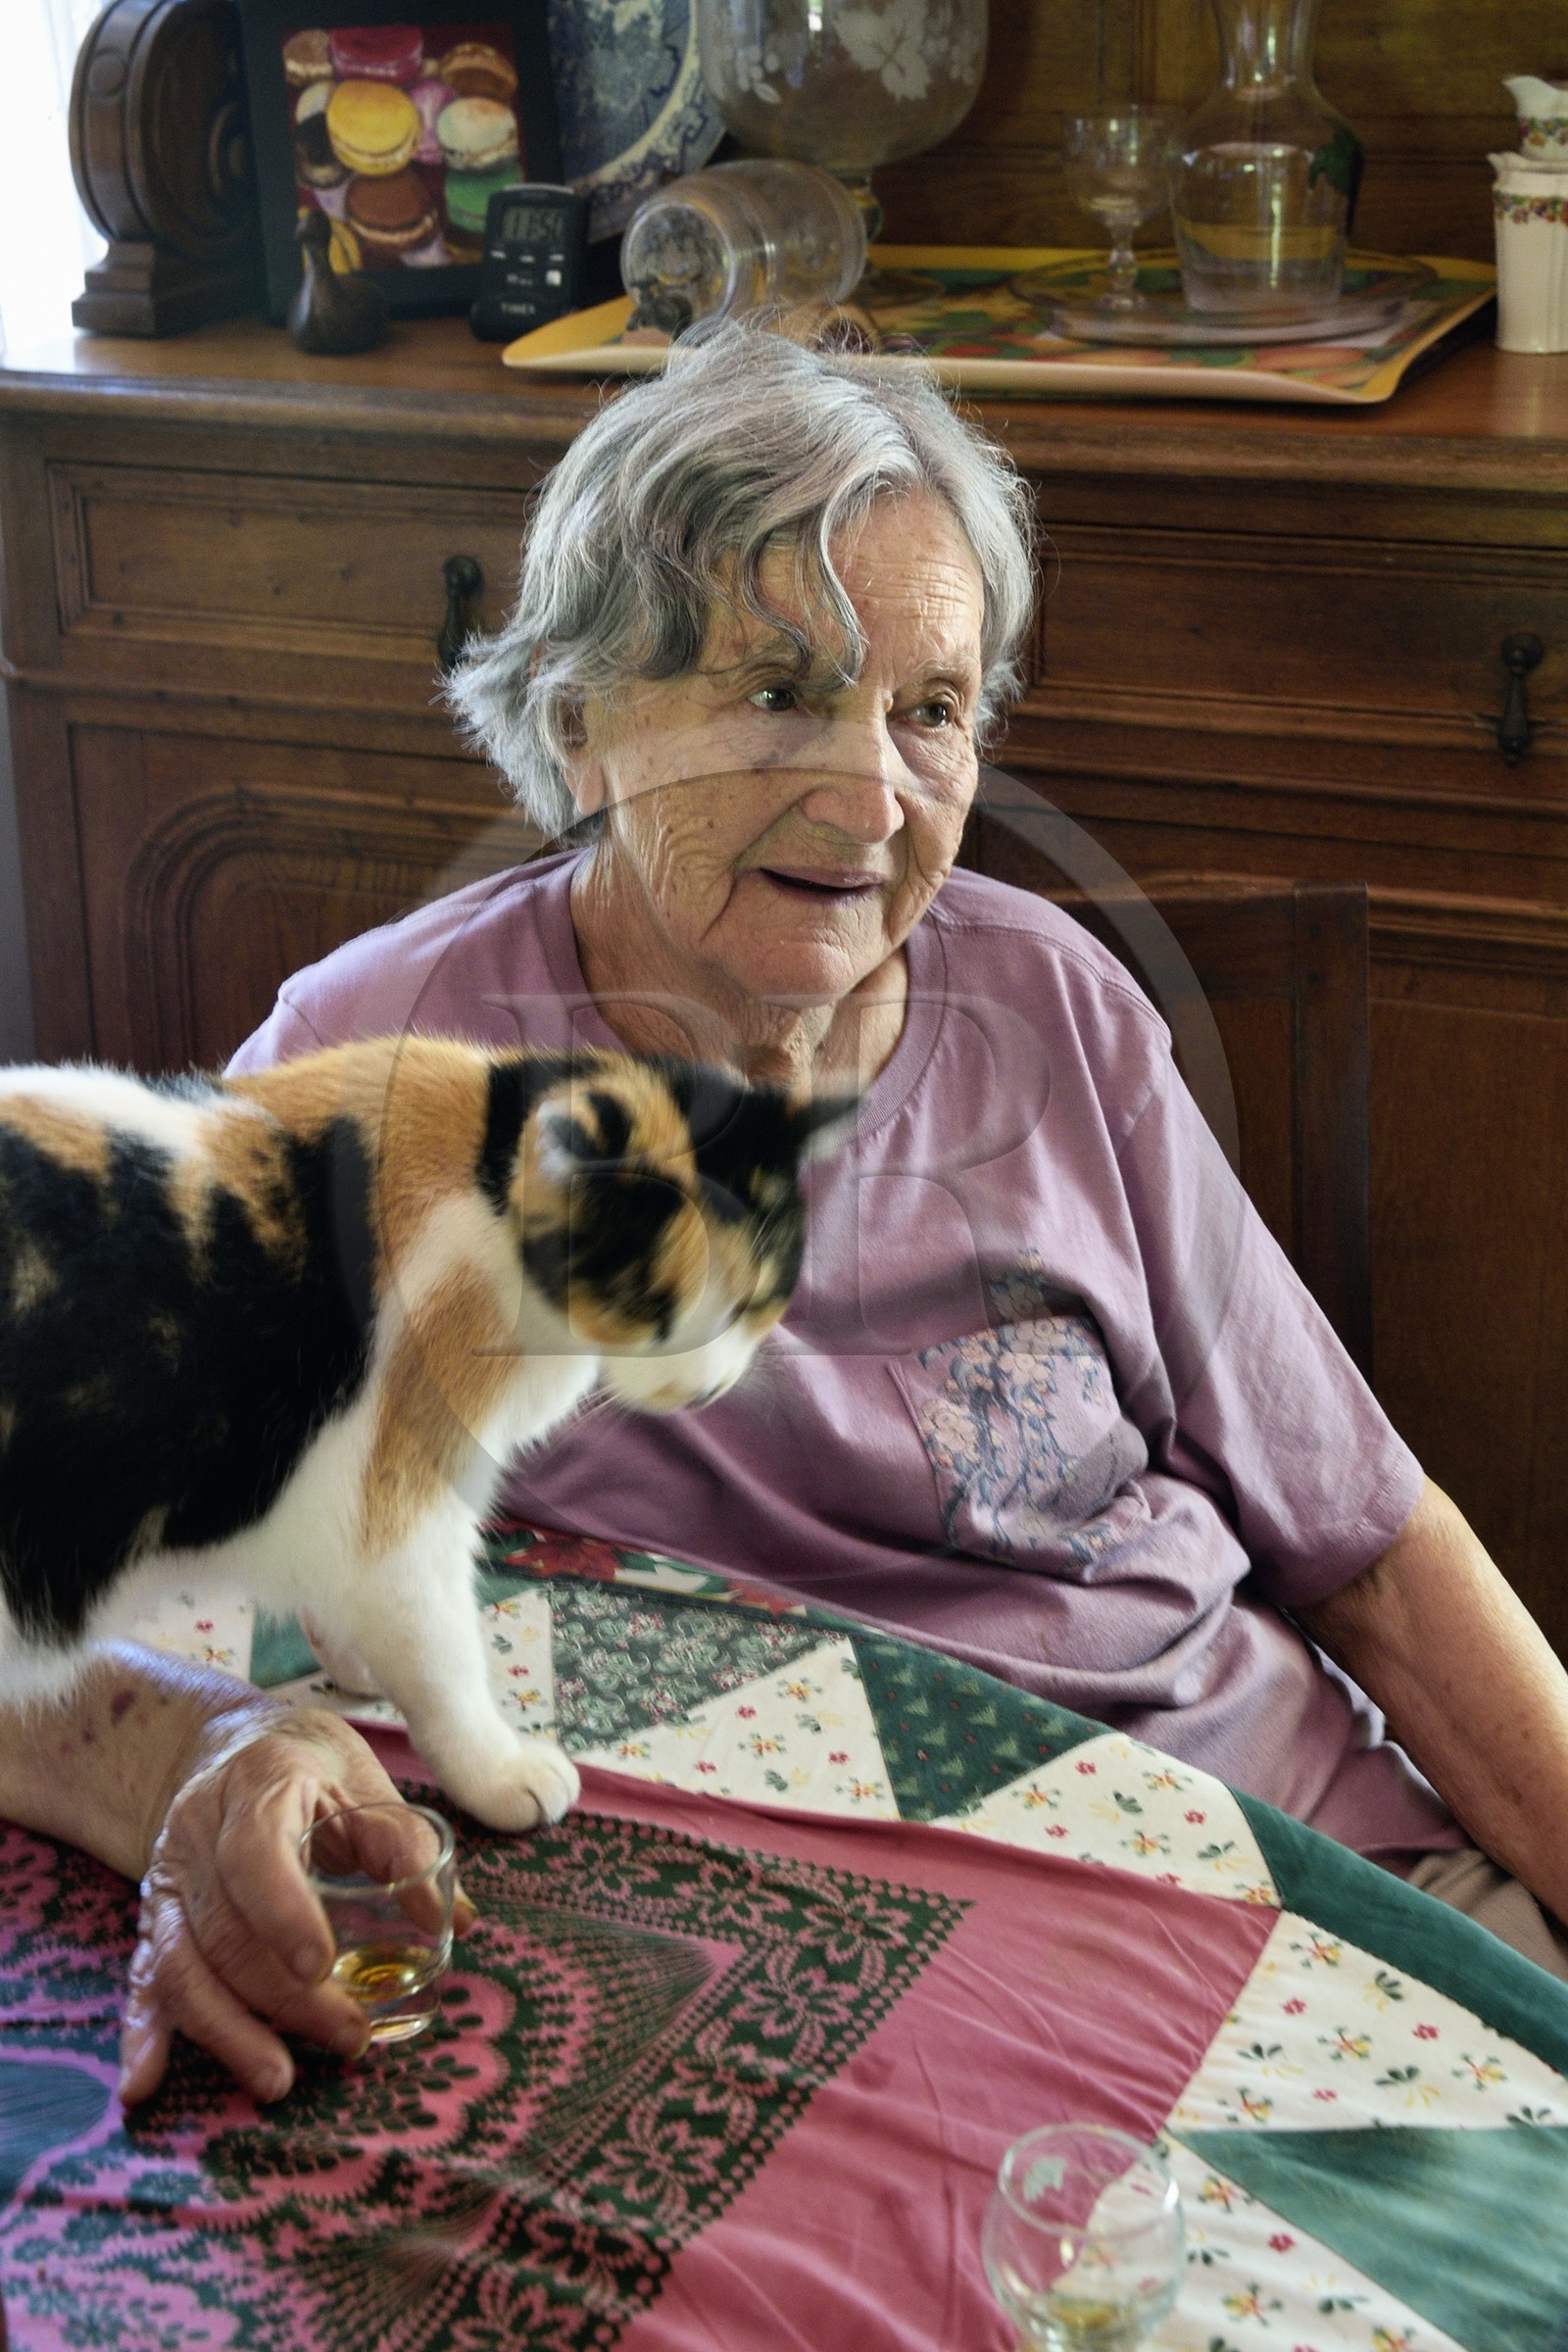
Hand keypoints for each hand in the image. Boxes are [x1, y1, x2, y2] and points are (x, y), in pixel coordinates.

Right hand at [120, 1705, 474, 2106]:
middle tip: (346, 2037)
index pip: (255, 1851)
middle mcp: (198, 1830)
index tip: (320, 1964)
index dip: (283, 1910)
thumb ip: (405, 1845)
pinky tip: (145, 2084)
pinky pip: (143, 1978)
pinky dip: (143, 2035)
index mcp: (258, 1784)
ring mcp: (168, 1878)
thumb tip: (454, 1920)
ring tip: (276, 2080)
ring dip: (226, 2030)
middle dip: (282, 1995)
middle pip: (225, 1926)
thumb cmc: (311, 1766)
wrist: (230, 1745)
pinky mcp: (153, 1917)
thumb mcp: (363, 1781)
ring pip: (180, 1963)